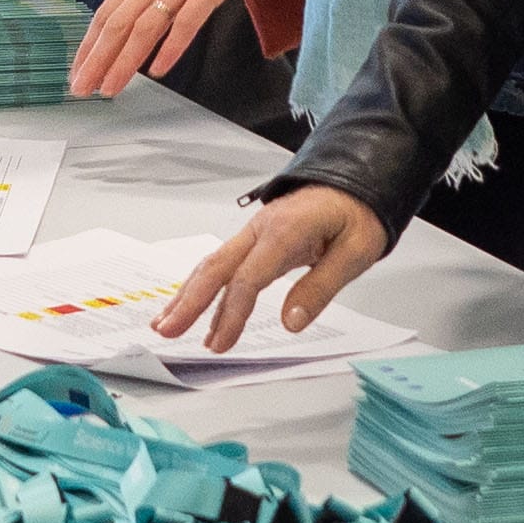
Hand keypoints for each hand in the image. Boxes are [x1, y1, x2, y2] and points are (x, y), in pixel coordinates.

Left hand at [72, 0, 291, 95]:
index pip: (106, 12)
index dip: (89, 44)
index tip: (78, 68)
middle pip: (116, 25)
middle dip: (95, 61)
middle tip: (79, 88)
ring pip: (143, 28)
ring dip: (123, 62)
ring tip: (111, 88)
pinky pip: (186, 20)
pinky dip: (170, 47)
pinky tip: (159, 68)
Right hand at [152, 188, 389, 349]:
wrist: (357, 178)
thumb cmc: (359, 213)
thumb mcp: (356, 252)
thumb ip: (321, 288)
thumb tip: (291, 323)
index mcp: (286, 232)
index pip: (248, 278)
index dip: (231, 314)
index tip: (220, 344)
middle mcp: (261, 228)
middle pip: (216, 268)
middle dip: (189, 302)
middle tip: (166, 332)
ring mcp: (254, 230)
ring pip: (213, 264)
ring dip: (187, 294)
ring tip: (164, 324)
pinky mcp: (255, 236)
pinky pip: (222, 261)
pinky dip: (201, 283)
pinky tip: (188, 302)